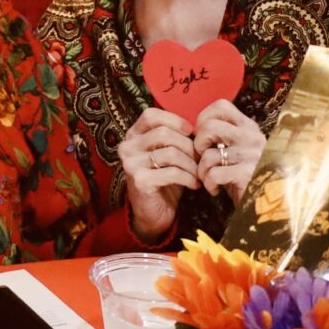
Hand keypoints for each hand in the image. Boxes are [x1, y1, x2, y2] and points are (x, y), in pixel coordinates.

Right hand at [117, 107, 198, 244]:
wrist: (154, 213)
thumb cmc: (164, 179)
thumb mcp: (167, 153)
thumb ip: (175, 137)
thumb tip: (199, 128)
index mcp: (133, 136)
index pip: (151, 115)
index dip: (174, 120)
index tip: (191, 132)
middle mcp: (127, 147)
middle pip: (164, 134)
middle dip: (188, 146)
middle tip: (200, 158)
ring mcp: (131, 164)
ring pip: (170, 152)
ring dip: (191, 164)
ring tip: (199, 173)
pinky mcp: (140, 181)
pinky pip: (172, 172)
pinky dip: (189, 178)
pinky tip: (194, 184)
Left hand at [193, 99, 263, 201]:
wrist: (270, 204)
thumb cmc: (247, 176)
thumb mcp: (239, 151)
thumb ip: (224, 137)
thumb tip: (195, 130)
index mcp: (249, 127)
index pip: (221, 105)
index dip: (203, 118)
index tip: (201, 135)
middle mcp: (252, 137)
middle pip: (209, 126)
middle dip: (198, 144)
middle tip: (203, 158)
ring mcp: (251, 155)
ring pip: (208, 154)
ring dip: (201, 170)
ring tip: (208, 178)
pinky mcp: (247, 174)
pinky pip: (213, 173)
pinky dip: (208, 183)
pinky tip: (215, 189)